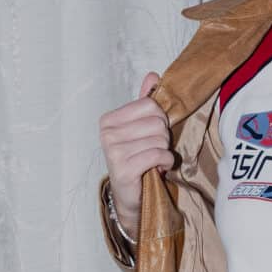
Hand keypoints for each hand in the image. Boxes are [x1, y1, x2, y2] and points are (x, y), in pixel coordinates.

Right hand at [98, 70, 175, 234]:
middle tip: (154, 150)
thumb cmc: (136, 159)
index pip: (150, 105)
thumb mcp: (141, 128)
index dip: (161, 120)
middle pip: (157, 122)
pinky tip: (157, 169)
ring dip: (164, 152)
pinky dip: (165, 162)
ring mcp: (113, 151)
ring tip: (154, 161)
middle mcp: (107, 133)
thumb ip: (145, 102)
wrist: (130, 196)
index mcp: (109, 120)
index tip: (153, 134)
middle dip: (163, 138)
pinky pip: (157, 155)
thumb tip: (153, 75)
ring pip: (159, 139)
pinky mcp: (123, 168)